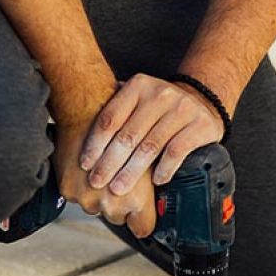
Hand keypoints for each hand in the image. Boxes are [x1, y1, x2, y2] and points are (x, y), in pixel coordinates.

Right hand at [53, 121, 155, 237]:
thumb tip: (154, 203)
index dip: (143, 221)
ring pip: (95, 208)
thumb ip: (149, 186)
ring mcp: (88, 199)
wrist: (88, 110)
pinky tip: (86, 168)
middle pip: (118, 219)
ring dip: (98, 195)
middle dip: (119, 204)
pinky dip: (80, 186)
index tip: (141, 217)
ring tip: (101, 170)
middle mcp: (111, 204)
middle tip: (118, 180)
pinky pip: (76, 197)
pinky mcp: (68, 191)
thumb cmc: (123, 131)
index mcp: (136, 200)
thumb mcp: (147, 159)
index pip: (143, 229)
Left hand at [78, 73, 223, 193]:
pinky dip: (163, 169)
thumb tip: (75, 135)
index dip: (95, 144)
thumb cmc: (159, 109)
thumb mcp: (137, 100)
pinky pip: (176, 151)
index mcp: (138, 86)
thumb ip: (115, 111)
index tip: (85, 164)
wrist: (201, 101)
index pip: (110, 118)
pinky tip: (155, 181)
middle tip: (97, 182)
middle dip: (109, 163)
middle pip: (128, 136)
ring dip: (132, 172)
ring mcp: (181, 109)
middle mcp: (159, 94)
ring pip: (150, 146)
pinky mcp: (199, 125)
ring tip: (119, 188)